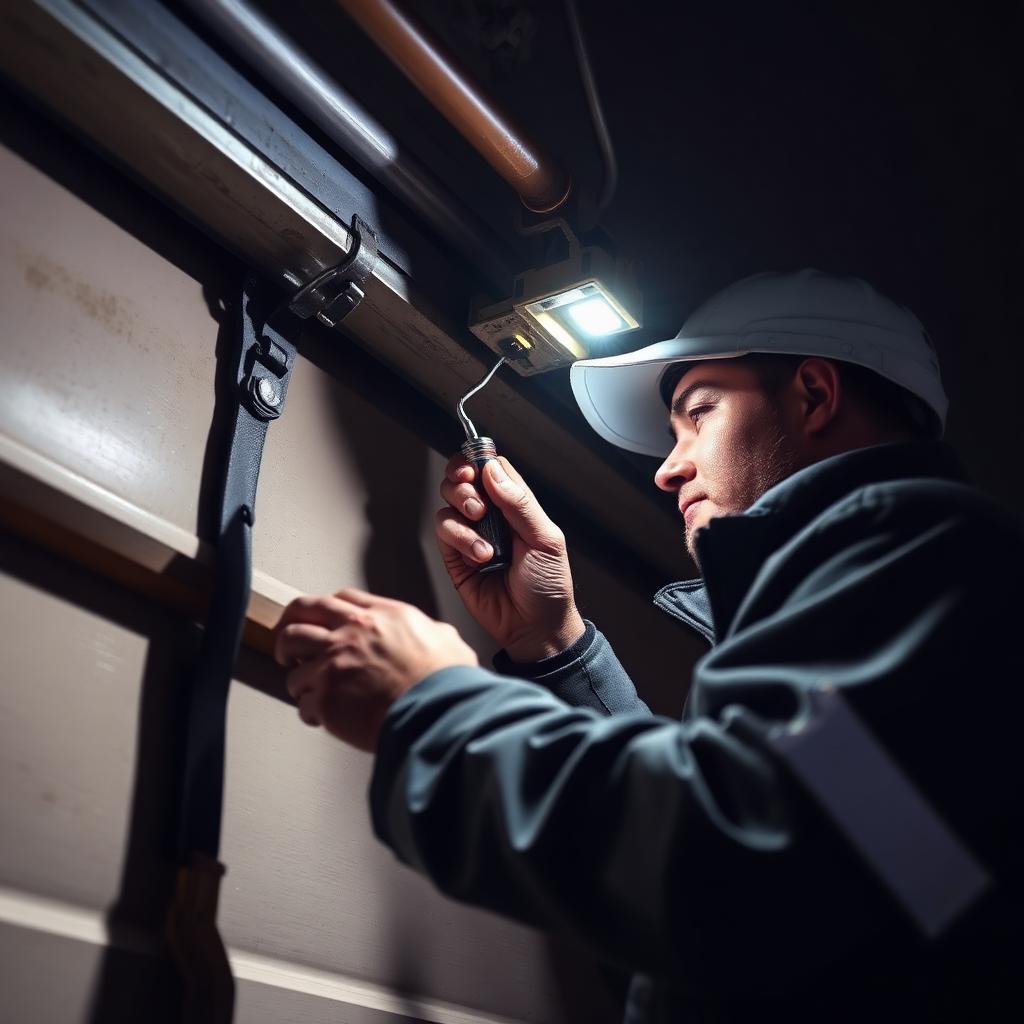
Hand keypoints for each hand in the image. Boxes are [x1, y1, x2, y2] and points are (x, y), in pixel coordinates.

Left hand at [272, 588, 477, 751]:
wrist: (438, 714)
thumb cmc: (445, 682)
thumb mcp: (446, 639)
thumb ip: (432, 630)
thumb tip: (437, 636)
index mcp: (380, 616)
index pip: (338, 599)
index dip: (323, 609)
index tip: (318, 619)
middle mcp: (350, 633)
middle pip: (299, 617)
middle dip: (288, 630)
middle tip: (289, 647)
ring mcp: (332, 665)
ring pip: (291, 663)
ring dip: (299, 677)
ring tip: (309, 689)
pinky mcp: (325, 699)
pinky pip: (302, 703)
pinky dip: (310, 711)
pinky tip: (323, 716)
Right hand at [435, 455, 584, 661]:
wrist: (535, 628)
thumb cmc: (549, 587)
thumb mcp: (545, 540)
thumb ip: (520, 503)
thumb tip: (493, 471)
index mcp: (516, 506)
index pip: (492, 468)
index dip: (480, 462)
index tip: (476, 468)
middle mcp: (491, 516)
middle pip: (463, 478)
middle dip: (462, 482)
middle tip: (476, 501)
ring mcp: (471, 535)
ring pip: (448, 502)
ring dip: (462, 511)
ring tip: (482, 531)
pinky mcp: (455, 557)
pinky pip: (444, 532)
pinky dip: (460, 539)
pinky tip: (480, 555)